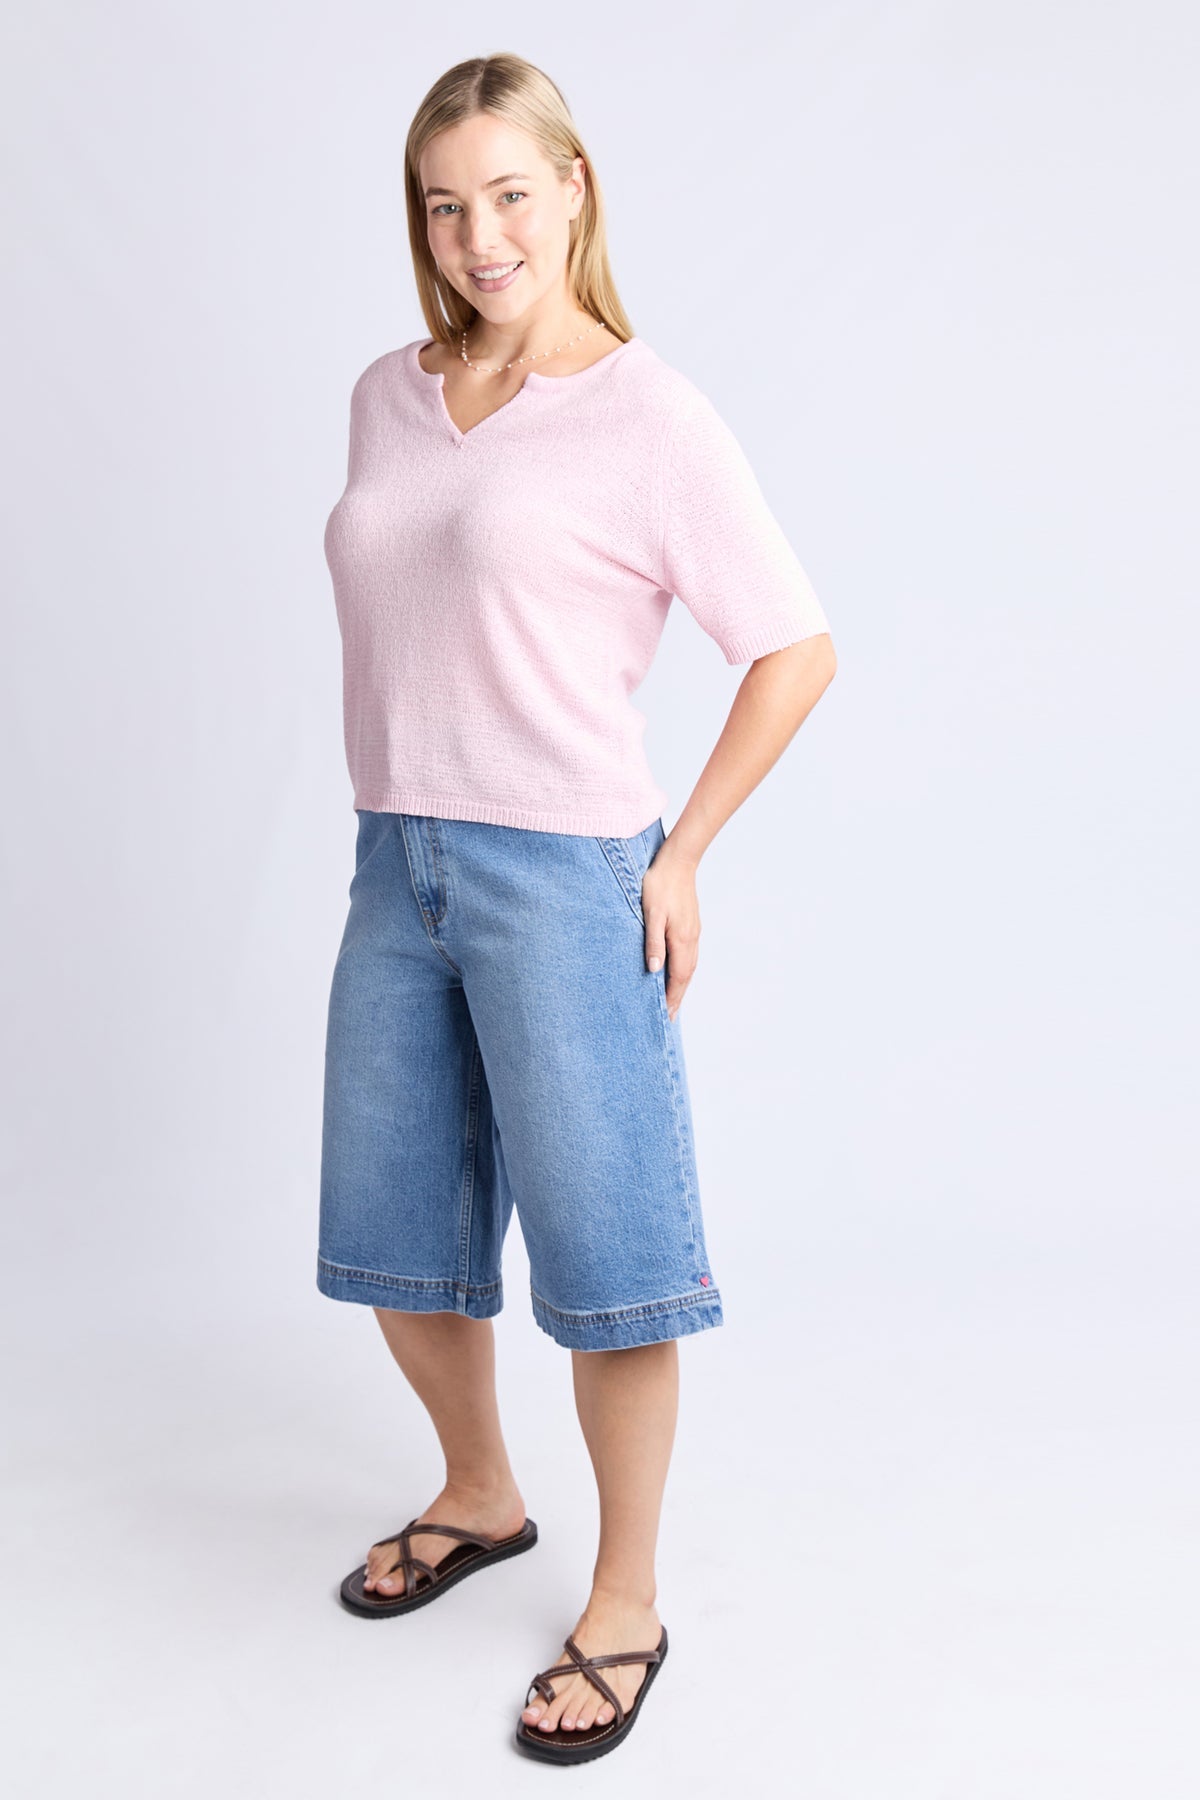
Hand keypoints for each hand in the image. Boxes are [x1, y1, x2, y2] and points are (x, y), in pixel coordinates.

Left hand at [641, 840, 699, 1021]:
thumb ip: (653, 942)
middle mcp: (691, 939)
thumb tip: (653, 970)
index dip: (672, 998)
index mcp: (681, 939)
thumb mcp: (651, 913)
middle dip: (678, 997)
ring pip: (689, 966)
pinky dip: (684, 970)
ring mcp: (693, 932)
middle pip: (686, 976)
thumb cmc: (659, 884)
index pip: (677, 977)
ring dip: (681, 985)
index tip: (667, 1016)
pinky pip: (689, 955)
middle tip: (670, 1017)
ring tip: (672, 1000)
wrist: (678, 861)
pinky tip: (676, 971)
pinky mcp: (691, 925)